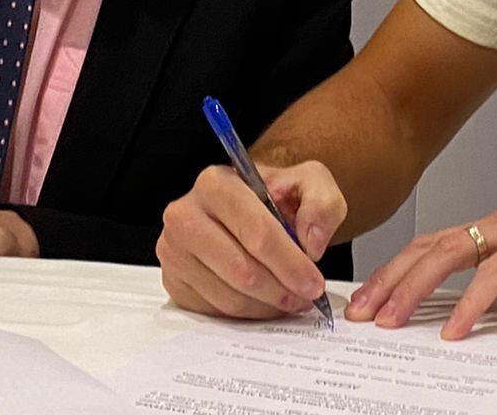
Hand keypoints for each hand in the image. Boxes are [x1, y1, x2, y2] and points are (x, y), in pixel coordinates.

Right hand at [158, 162, 345, 319]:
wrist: (250, 210)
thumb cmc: (276, 197)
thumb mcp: (310, 183)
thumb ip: (322, 203)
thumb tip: (311, 242)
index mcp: (216, 183)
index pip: (256, 231)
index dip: (290, 263)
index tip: (314, 284)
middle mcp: (184, 214)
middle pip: (240, 269)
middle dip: (281, 290)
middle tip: (306, 298)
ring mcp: (173, 250)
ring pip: (228, 297)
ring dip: (266, 306)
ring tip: (289, 299)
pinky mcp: (173, 280)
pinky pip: (214, 311)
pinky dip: (247, 313)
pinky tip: (264, 300)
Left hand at [348, 195, 496, 339]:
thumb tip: (494, 313)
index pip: (433, 248)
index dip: (399, 272)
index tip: (374, 300)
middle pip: (427, 249)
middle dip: (390, 280)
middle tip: (363, 311)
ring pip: (449, 256)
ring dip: (415, 289)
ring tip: (392, 319)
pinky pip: (495, 277)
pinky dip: (470, 304)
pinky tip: (455, 330)